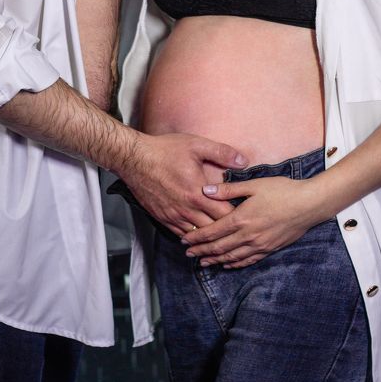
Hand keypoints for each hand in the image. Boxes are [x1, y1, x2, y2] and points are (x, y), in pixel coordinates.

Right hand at [119, 133, 247, 237]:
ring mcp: (173, 216)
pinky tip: (200, 235)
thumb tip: (243, 160)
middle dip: (227, 229)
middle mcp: (187, 209)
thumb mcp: (196, 145)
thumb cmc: (165, 150)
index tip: (246, 213)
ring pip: (198, 236)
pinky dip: (193, 237)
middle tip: (238, 228)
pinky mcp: (162, 218)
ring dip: (210, 236)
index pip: (225, 215)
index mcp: (198, 193)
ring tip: (222, 236)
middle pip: (214, 229)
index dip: (238, 216)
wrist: (134, 159)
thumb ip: (222, 152)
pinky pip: (181, 235)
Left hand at [181, 175, 326, 267]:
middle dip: (201, 251)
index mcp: (241, 218)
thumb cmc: (282, 190)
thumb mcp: (254, 185)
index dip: (197, 237)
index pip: (213, 231)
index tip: (185, 240)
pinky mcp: (269, 249)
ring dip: (215, 260)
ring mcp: (259, 244)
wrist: (308, 204)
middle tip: (188, 254)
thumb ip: (229, 190)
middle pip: (219, 247)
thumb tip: (205, 190)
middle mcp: (248, 235)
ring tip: (203, 262)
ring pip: (232, 257)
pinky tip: (228, 264)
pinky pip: (248, 260)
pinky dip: (234, 264)